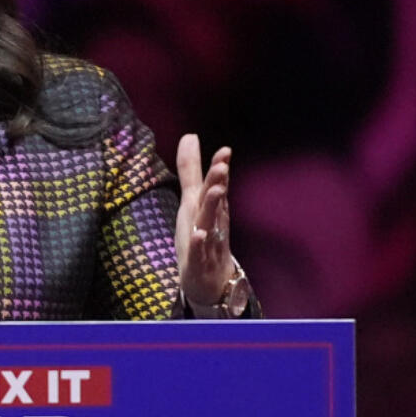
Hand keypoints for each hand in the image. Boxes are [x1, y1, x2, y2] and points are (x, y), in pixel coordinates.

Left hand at [174, 134, 234, 305]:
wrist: (210, 281)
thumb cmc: (202, 235)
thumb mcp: (192, 200)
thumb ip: (191, 170)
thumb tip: (190, 136)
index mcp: (210, 208)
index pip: (215, 185)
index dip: (219, 168)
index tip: (225, 150)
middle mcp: (212, 222)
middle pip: (215, 200)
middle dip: (219, 183)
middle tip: (222, 165)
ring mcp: (208, 243)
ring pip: (210, 223)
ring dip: (213, 207)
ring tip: (215, 191)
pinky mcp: (198, 262)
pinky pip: (200, 252)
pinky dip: (200, 243)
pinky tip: (199, 234)